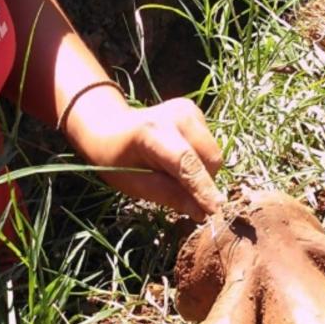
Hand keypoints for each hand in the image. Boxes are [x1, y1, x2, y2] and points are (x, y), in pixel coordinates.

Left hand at [64, 88, 225, 220]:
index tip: (215, 210)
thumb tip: (201, 213)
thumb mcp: (134, 183)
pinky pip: (210, 146)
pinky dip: (200, 159)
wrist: (109, 125)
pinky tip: (178, 157)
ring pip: (214, 154)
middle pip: (209, 158)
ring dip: (203, 172)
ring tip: (175, 172)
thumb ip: (168, 195)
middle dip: (204, 182)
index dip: (202, 188)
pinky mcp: (195, 112)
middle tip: (182, 193)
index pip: (186, 162)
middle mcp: (177, 115)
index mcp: (152, 132)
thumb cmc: (116, 159)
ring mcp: (188, 110)